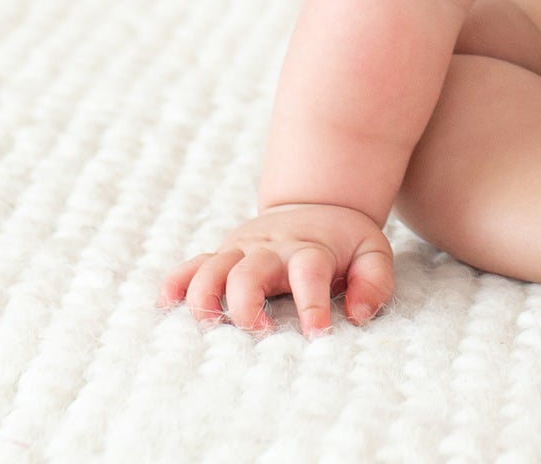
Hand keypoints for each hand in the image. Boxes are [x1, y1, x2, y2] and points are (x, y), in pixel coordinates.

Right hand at [157, 202, 394, 336]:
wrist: (316, 206)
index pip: (310, 271)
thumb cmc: (344, 242)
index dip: (312, 303)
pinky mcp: (224, 254)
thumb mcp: (372, 253)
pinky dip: (178, 282)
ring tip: (209, 325)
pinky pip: (194, 264)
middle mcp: (272, 248)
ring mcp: (243, 249)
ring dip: (205, 296)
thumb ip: (373, 282)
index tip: (316, 334)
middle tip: (259, 334)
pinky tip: (167, 303)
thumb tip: (357, 315)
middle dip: (247, 304)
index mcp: (310, 248)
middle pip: (249, 271)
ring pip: (214, 268)